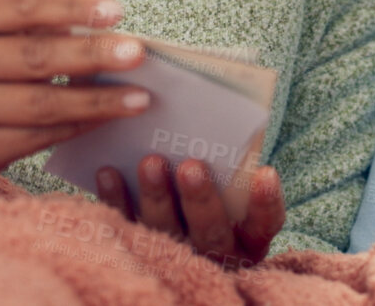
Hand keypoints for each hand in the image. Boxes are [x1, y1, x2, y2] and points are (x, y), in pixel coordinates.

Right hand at [0, 0, 150, 179]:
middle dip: (92, 55)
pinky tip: (108, 118)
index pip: (23, 5)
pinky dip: (79, 126)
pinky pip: (38, 137)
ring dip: (97, 100)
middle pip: (34, 56)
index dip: (72, 7)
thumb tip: (109, 33)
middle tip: (136, 54)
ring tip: (138, 97)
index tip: (116, 11)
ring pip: (40, 104)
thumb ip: (41, 25)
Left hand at [95, 155, 285, 266]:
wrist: (176, 242)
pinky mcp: (138, 253)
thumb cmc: (215, 199)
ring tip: (150, 162)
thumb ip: (229, 168)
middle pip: (210, 233)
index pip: (265, 224)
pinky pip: (126, 229)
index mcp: (249, 239)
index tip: (266, 172)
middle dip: (200, 199)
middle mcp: (216, 255)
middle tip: (191, 166)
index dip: (266, 202)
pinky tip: (108, 172)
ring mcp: (177, 259)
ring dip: (157, 197)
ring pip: (167, 233)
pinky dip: (116, 200)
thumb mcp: (230, 191)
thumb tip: (213, 115)